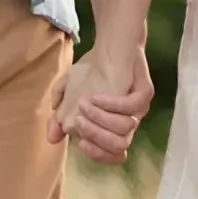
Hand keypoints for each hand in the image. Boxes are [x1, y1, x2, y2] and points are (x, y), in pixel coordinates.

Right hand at [47, 46, 152, 164]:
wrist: (110, 44)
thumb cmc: (92, 71)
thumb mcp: (69, 91)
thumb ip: (59, 115)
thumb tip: (52, 138)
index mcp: (113, 127)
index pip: (111, 154)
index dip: (97, 154)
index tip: (80, 143)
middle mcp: (128, 122)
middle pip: (118, 146)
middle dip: (96, 136)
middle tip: (79, 121)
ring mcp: (139, 109)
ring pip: (125, 128)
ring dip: (101, 119)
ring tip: (84, 104)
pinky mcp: (145, 93)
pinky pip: (131, 106)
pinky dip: (112, 104)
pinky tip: (96, 96)